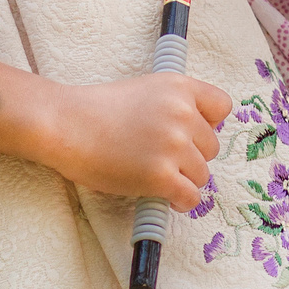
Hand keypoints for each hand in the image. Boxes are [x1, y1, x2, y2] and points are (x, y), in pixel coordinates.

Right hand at [41, 73, 230, 210]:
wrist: (66, 125)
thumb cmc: (97, 110)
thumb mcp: (144, 90)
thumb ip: (174, 105)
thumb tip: (197, 136)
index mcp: (179, 86)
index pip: (222, 106)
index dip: (208, 123)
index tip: (190, 133)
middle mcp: (183, 113)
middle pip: (212, 147)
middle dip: (191, 156)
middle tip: (162, 157)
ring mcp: (173, 146)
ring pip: (202, 175)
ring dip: (183, 179)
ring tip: (156, 175)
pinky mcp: (161, 176)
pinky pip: (190, 197)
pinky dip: (180, 201)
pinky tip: (165, 196)